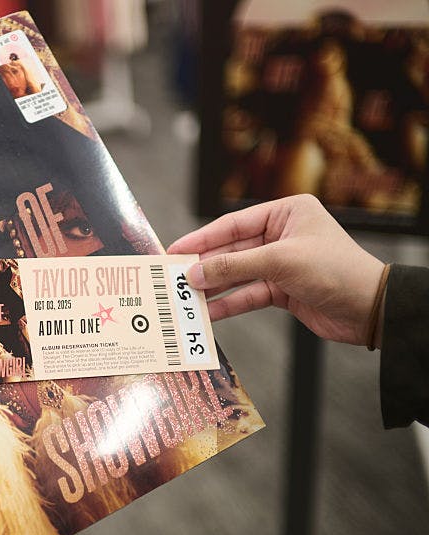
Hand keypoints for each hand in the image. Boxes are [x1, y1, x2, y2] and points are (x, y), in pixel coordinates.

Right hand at [167, 194, 385, 345]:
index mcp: (287, 213)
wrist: (369, 309)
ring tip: (186, 297)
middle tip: (174, 276)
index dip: (201, 238)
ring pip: (237, 274)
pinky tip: (209, 313)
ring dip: (213, 287)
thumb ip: (233, 266)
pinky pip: (247, 294)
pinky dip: (229, 303)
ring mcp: (281, 264)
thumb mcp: (280, 261)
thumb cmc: (335, 270)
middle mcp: (282, 235)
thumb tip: (194, 273)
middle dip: (205, 265)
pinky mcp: (282, 290)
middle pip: (232, 249)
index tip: (174, 250)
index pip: (233, 224)